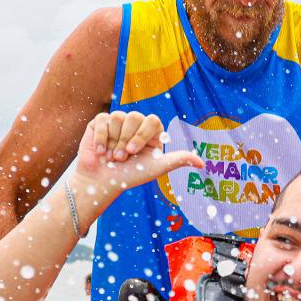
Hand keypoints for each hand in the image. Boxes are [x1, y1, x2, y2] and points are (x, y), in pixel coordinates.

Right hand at [66, 112, 203, 202]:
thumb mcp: (156, 168)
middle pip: (134, 117)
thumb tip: (202, 163)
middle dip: (126, 140)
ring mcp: (117, 122)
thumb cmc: (130, 176)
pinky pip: (102, 120)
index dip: (142, 135)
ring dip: (113, 141)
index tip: (133, 151)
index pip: (153, 121)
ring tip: (110, 157)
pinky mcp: (100, 122)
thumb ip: (178, 160)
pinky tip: (99, 152)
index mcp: (150, 133)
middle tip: (121, 158)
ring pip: (118, 117)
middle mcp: (135, 125)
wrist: (101, 182)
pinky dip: (100, 138)